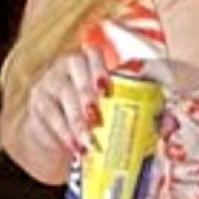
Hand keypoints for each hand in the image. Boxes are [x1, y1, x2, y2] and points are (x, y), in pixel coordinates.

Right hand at [18, 46, 110, 180]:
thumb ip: (123, 105)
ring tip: (89, 140)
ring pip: (62, 93)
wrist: (57, 133)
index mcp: (87, 62)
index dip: (98, 66)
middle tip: (95, 115)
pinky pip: (51, 115)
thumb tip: (160, 121)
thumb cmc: (90, 117)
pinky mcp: (38, 103)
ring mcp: (49, 82)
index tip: (105, 86)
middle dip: (85, 91)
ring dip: (76, 119)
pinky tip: (75, 146)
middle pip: (74, 68)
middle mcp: (65, 66)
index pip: (91, 53)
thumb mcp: (104, 106)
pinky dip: (64, 132)